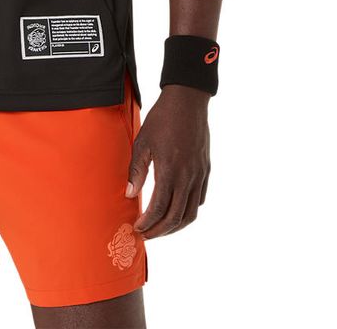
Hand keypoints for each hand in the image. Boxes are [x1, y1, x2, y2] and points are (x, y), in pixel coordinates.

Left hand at [125, 84, 210, 238]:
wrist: (187, 101)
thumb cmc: (162, 119)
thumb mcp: (142, 142)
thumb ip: (136, 171)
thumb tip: (130, 195)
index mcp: (170, 171)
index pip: (160, 209)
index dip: (148, 223)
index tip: (137, 229)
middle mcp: (188, 177)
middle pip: (176, 217)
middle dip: (160, 231)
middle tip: (146, 235)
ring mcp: (200, 175)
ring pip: (191, 213)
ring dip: (175, 226)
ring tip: (161, 229)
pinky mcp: (206, 170)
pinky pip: (200, 199)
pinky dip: (188, 211)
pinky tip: (177, 210)